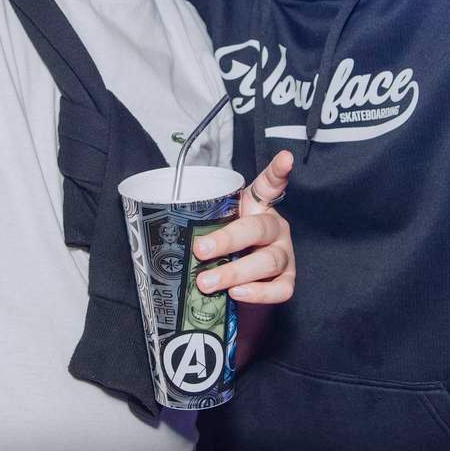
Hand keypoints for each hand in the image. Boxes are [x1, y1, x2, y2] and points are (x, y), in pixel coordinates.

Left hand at [190, 151, 295, 303]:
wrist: (236, 279)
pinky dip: (259, 293)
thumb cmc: (222, 248)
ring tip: (207, 282)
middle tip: (201, 249)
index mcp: (258, 207)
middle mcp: (275, 228)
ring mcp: (285, 254)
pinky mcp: (287, 280)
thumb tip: (162, 232)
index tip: (285, 157)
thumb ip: (202, 225)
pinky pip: (281, 289)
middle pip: (259, 229)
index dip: (277, 170)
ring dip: (235, 272)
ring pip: (269, 261)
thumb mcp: (213, 226)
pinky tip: (237, 293)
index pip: (269, 184)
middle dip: (227, 240)